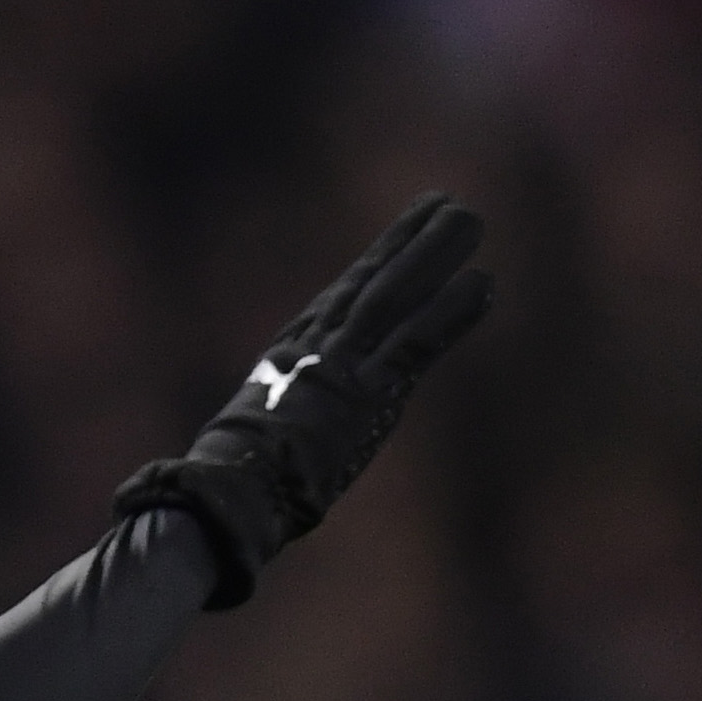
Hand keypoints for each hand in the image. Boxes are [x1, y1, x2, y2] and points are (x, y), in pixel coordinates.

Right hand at [114, 195, 493, 606]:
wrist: (222, 497)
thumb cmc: (218, 491)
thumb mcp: (235, 459)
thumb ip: (253, 447)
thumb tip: (231, 469)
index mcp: (283, 363)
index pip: (336, 305)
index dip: (371, 267)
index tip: (398, 237)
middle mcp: (312, 352)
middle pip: (368, 284)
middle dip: (406, 242)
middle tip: (444, 204)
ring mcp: (338, 368)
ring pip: (394, 296)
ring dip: (434, 254)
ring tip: (469, 217)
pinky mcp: (363, 390)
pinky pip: (415, 342)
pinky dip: (449, 311)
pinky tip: (483, 281)